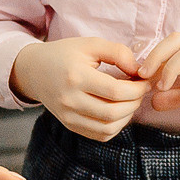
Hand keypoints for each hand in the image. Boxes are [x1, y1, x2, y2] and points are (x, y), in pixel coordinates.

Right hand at [11, 36, 150, 139]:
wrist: (34, 71)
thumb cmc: (65, 54)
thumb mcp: (90, 44)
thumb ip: (117, 52)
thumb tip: (139, 70)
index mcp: (75, 77)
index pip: (115, 91)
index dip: (136, 89)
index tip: (144, 81)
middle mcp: (70, 100)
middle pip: (113, 112)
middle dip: (135, 102)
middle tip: (140, 91)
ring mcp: (68, 117)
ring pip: (108, 128)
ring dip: (127, 116)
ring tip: (131, 101)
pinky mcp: (70, 125)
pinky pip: (100, 135)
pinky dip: (116, 126)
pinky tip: (119, 111)